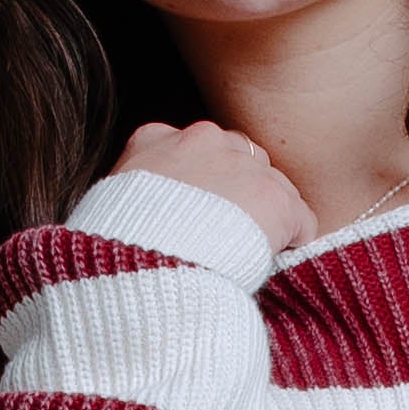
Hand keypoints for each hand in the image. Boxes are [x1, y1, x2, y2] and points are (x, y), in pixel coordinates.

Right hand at [113, 120, 315, 253]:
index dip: (203, 185)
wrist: (144, 271)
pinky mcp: (274, 199)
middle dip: (239, 195)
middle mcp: (203, 139)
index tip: (199, 217)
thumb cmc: (116, 253)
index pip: (194, 148)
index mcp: (156, 138)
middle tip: (228, 238)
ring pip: (273, 187)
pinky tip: (274, 263)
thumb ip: (131, 194)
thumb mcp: (106, 209)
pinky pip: (301, 220)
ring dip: (267, 219)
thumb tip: (134, 214)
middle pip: (240, 159)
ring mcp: (242, 166)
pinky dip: (294, 242)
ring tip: (249, 255)